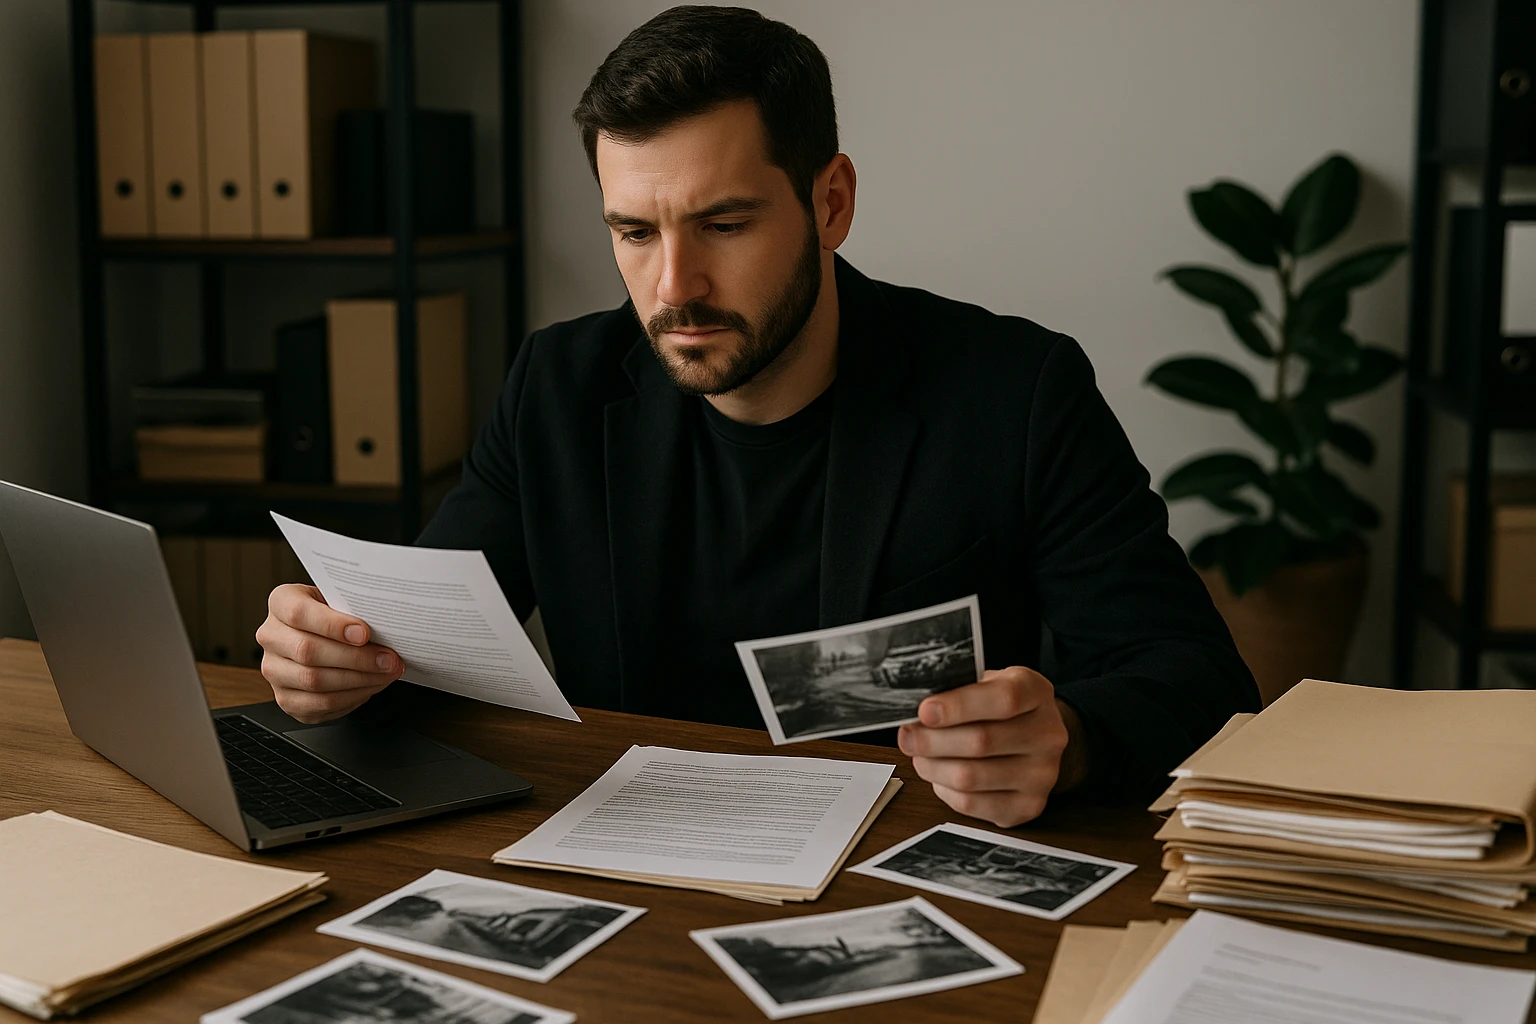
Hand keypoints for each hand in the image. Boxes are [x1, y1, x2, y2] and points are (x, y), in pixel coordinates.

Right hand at [256, 584, 402, 723]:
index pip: (299, 613)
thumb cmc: (335, 615)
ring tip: (385, 673)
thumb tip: (385, 625)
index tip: (364, 633)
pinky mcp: (286, 699)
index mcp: (281, 603)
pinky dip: (352, 697)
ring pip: (314, 681)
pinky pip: (319, 704)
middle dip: (356, 658)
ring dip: (359, 680)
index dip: (333, 625)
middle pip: (308, 651)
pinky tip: (371, 685)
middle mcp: (271, 637)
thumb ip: (353, 609)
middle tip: (387, 659)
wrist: (322, 634)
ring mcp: (274, 670)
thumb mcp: (341, 600)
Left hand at [897, 666, 1085, 827]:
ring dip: (933, 767)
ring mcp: (1042, 775)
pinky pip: (971, 804)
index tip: (925, 711)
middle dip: (932, 741)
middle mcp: (1047, 734)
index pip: (1003, 699)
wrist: (1038, 738)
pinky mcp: (1027, 806)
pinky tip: (939, 776)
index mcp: (1036, 693)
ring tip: (919, 756)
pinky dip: (944, 790)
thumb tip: (918, 712)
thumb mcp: (989, 682)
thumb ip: (960, 690)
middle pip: (981, 742)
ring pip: (970, 777)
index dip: (959, 706)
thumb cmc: (1003, 708)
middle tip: (908, 737)